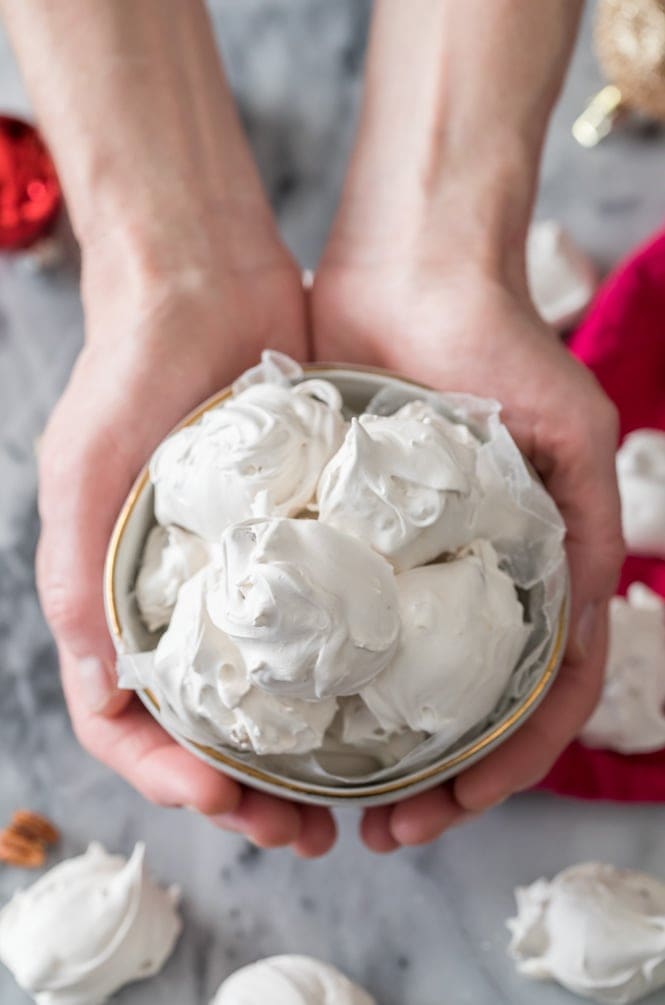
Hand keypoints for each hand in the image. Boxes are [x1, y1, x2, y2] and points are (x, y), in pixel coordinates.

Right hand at [37, 236, 335, 856]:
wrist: (206, 282)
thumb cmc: (131, 371)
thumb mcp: (84, 472)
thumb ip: (77, 577)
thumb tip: (109, 687)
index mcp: (113, 598)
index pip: (122, 721)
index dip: (162, 777)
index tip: (222, 802)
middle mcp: (178, 600)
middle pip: (203, 730)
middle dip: (244, 795)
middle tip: (304, 831)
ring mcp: (243, 576)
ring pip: (268, 697)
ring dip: (298, 758)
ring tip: (347, 799)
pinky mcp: (299, 542)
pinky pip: (321, 628)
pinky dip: (339, 679)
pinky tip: (380, 705)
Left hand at [311, 257, 623, 851]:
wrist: (410, 270)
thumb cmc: (500, 345)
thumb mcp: (570, 431)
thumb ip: (584, 526)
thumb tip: (585, 624)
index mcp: (528, 572)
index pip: (533, 698)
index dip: (505, 765)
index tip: (454, 809)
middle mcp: (466, 579)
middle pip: (457, 712)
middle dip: (431, 785)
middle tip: (382, 832)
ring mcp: (401, 562)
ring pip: (391, 685)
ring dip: (372, 754)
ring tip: (329, 802)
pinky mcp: (340, 534)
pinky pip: (327, 620)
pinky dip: (321, 679)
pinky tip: (290, 716)